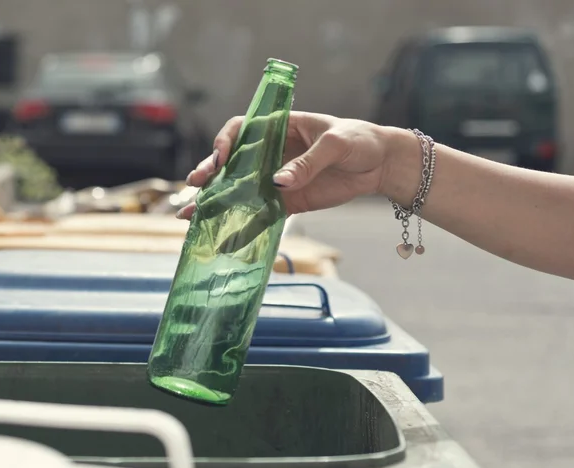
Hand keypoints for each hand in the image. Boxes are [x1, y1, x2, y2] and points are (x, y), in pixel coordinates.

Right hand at [177, 112, 394, 218]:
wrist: (381, 165)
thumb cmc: (359, 140)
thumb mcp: (336, 144)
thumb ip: (308, 162)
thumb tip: (278, 182)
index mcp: (280, 127)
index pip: (243, 129)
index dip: (226, 141)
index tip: (221, 157)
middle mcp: (272, 152)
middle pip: (232, 161)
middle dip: (210, 172)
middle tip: (196, 184)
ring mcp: (277, 178)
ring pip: (240, 188)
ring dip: (216, 200)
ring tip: (192, 214)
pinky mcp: (287, 201)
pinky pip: (261, 212)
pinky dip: (243, 223)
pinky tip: (224, 234)